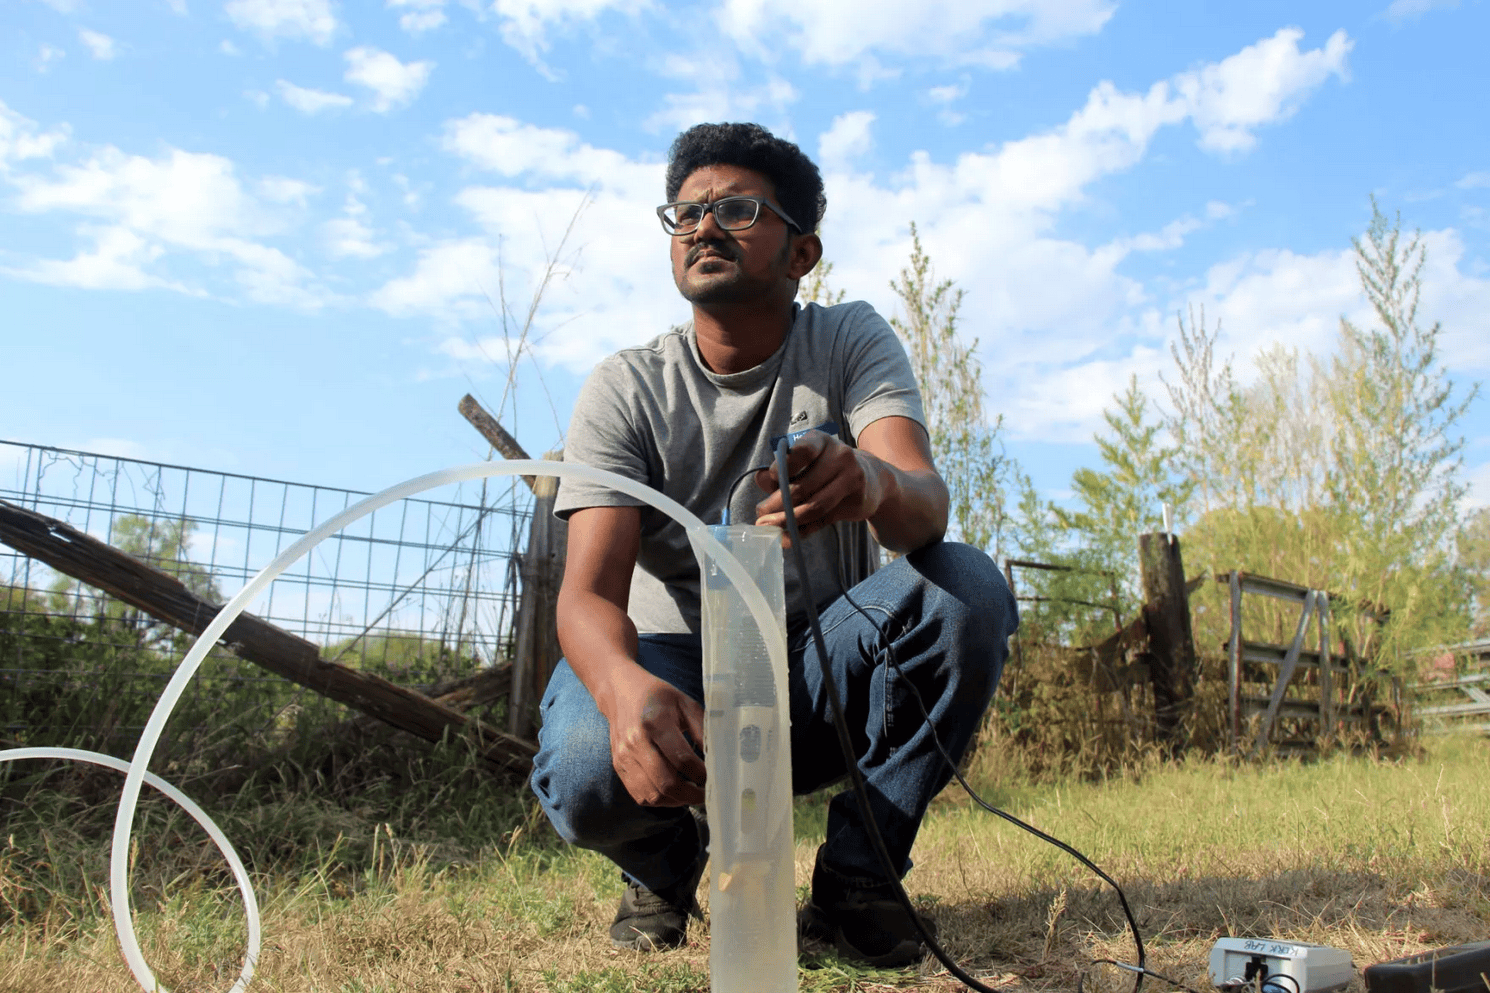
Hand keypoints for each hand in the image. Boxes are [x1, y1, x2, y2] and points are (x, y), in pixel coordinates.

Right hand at [604, 667, 706, 806]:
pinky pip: (640, 796)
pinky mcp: (619, 767)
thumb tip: (718, 757)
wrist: (621, 693)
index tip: (714, 779)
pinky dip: (660, 800)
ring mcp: (624, 758)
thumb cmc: (658, 697)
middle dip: (691, 795)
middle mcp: (636, 743)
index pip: (682, 760)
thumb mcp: (685, 704)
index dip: (701, 775)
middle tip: (705, 794)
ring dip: (676, 800)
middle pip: (666, 783)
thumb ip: (702, 730)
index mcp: (656, 723)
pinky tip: (673, 793)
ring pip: (652, 795)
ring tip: (691, 794)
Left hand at [752, 430, 884, 544]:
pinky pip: (824, 520)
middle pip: (803, 486)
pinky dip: (802, 531)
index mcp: (821, 441)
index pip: (802, 451)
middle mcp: (840, 456)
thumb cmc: (827, 469)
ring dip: (788, 520)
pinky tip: (787, 537)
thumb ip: (781, 471)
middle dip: (777, 504)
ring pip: (814, 506)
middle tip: (761, 517)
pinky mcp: (857, 502)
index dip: (783, 466)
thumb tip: (759, 478)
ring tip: (771, 528)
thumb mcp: (805, 463)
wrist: (870, 479)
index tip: (770, 478)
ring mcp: (852, 478)